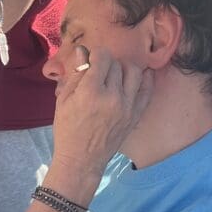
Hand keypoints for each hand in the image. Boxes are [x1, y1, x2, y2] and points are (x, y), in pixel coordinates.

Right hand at [49, 47, 152, 200]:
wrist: (82, 160)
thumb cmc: (68, 130)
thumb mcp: (64, 100)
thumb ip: (76, 74)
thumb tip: (83, 51)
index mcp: (91, 92)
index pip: (102, 57)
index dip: (95, 54)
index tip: (91, 59)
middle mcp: (112, 97)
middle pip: (116, 64)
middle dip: (106, 63)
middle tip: (99, 71)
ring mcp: (128, 106)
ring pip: (134, 71)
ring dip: (124, 68)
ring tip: (115, 75)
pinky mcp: (136, 115)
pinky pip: (147, 89)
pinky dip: (144, 79)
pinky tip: (138, 76)